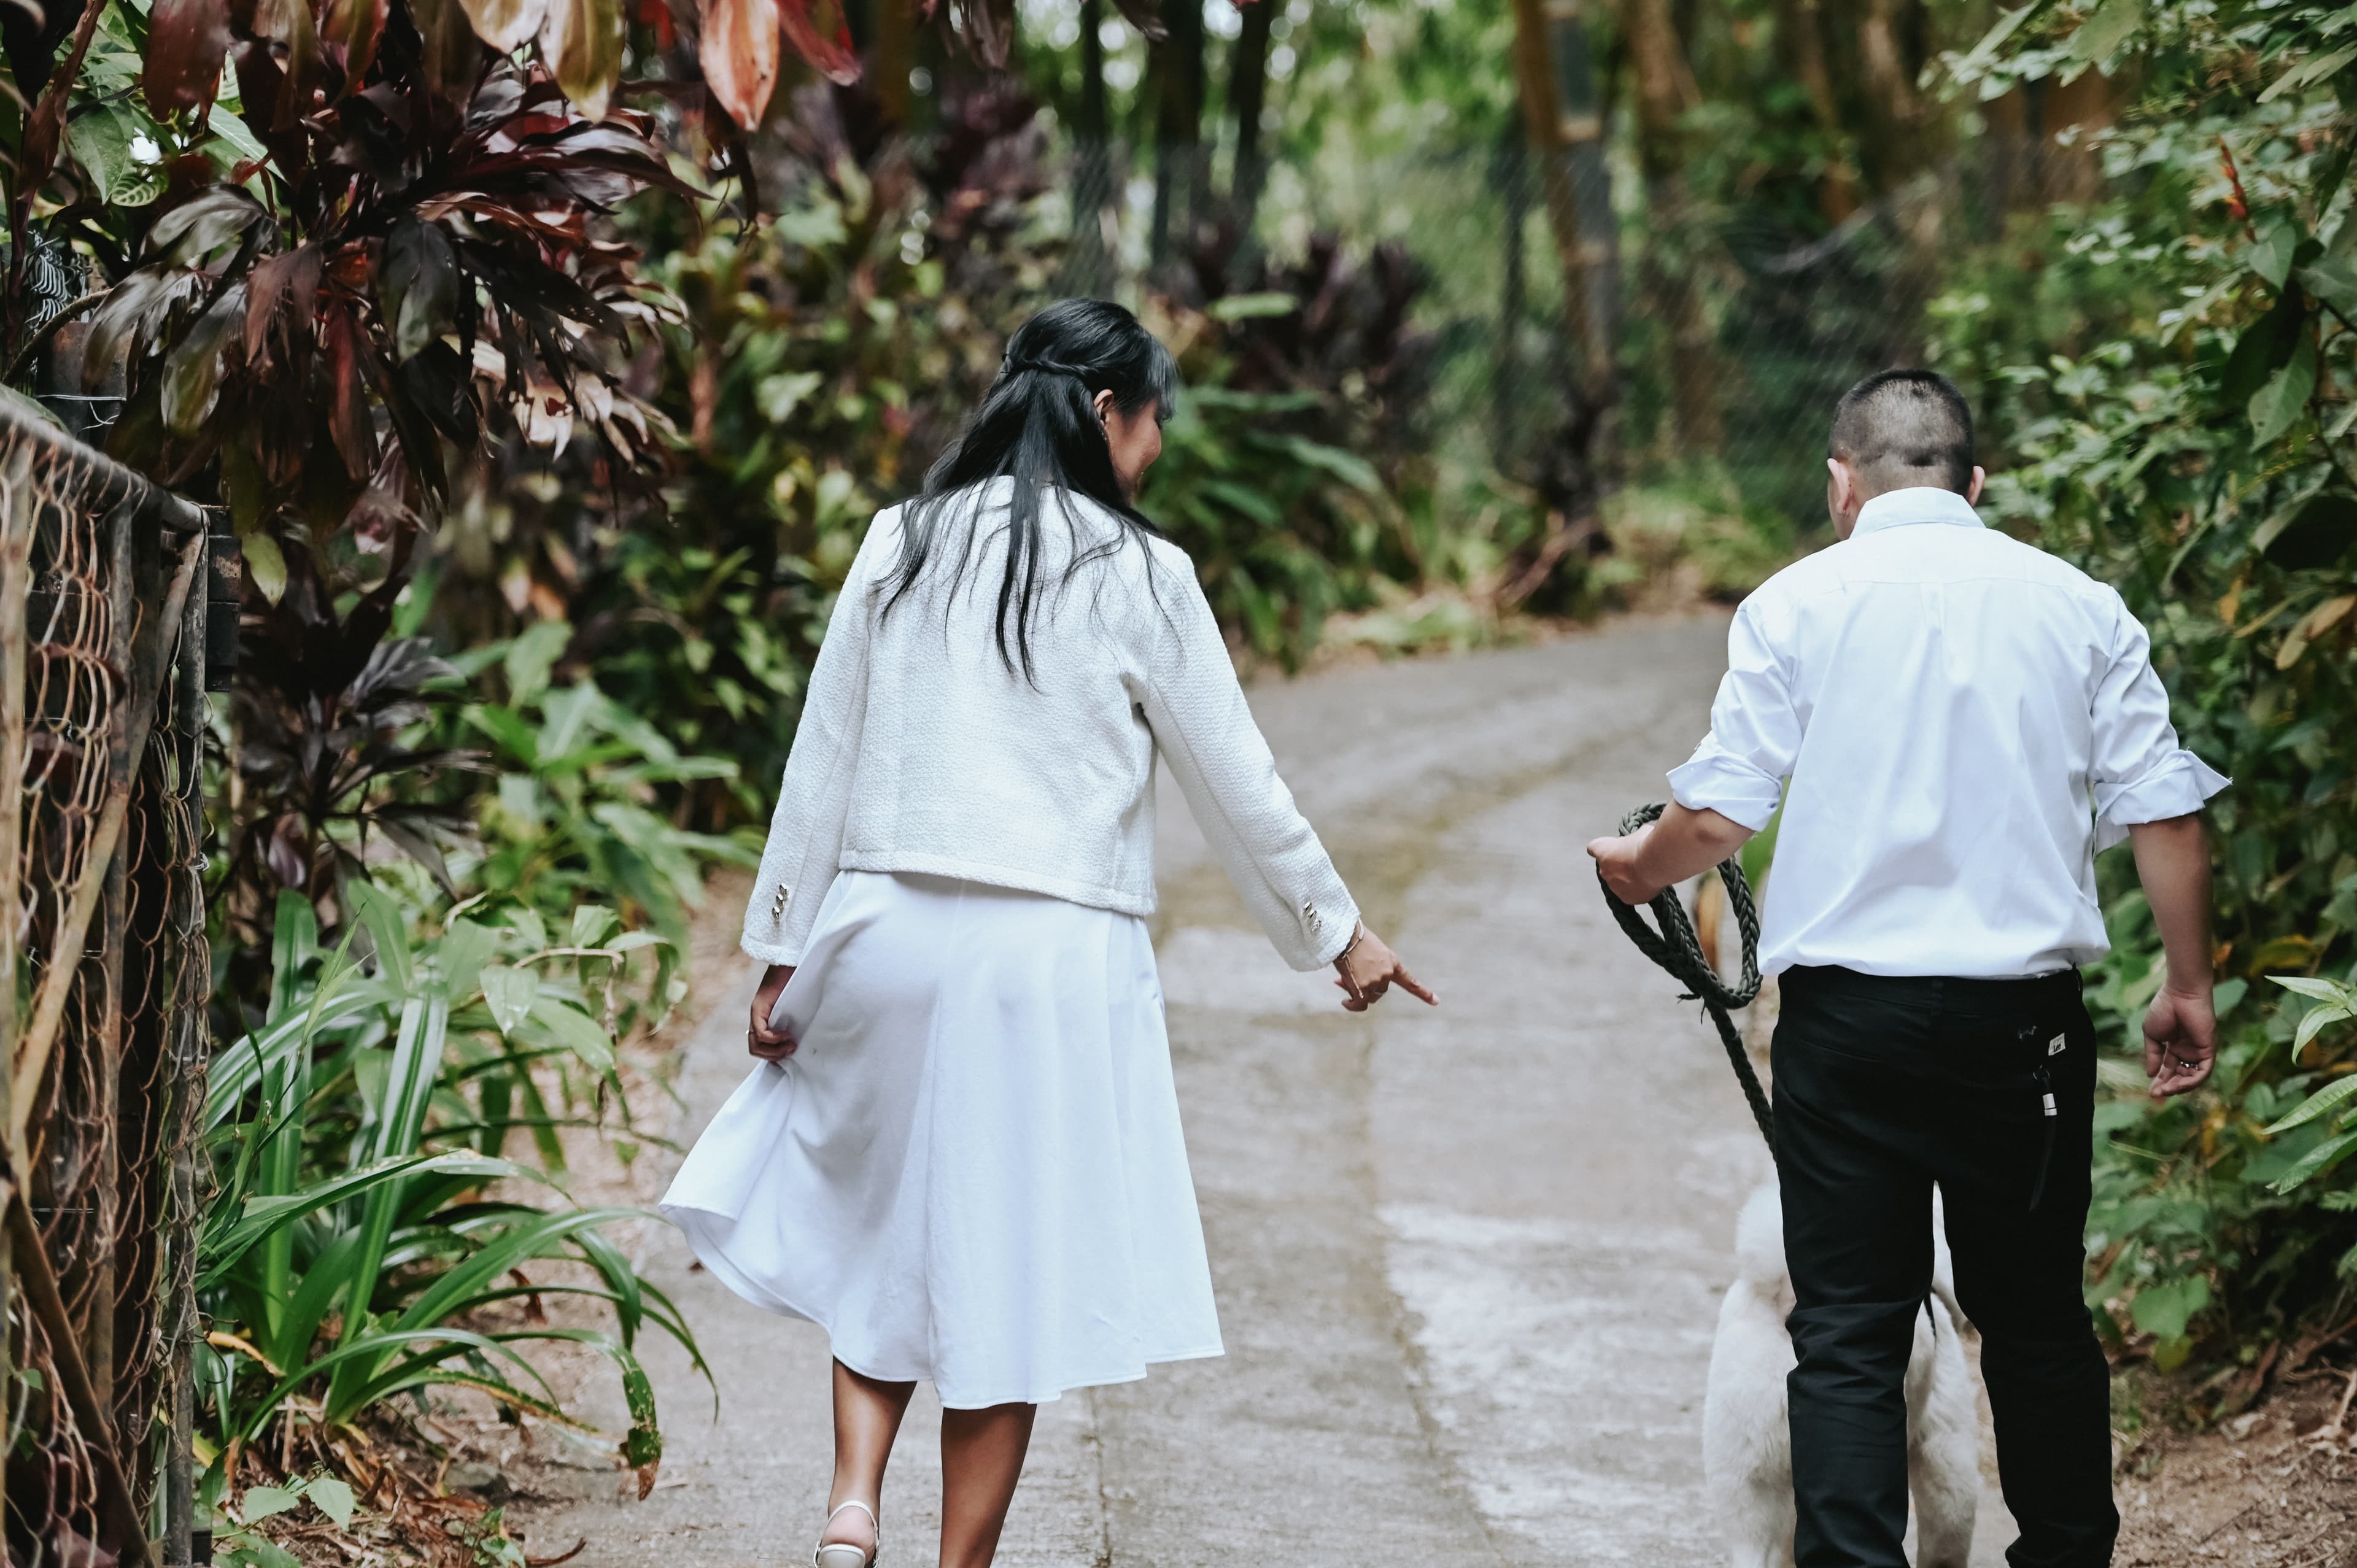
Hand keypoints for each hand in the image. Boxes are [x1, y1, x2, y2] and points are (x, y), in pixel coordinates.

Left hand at [748, 963, 797, 1060]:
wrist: (789, 964)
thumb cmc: (796, 983)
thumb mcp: (794, 1009)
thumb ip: (793, 1022)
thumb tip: (802, 1040)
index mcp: (763, 1021)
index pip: (759, 1048)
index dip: (773, 1056)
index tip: (790, 1052)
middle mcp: (756, 1019)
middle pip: (755, 1050)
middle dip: (774, 1056)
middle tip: (791, 1051)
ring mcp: (755, 1014)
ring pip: (755, 1045)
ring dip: (774, 1051)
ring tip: (790, 1045)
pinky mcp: (757, 1008)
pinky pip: (761, 1033)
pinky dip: (773, 1039)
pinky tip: (786, 1035)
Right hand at [1331, 924, 1437, 1011]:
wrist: (1344, 935)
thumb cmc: (1353, 939)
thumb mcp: (1371, 951)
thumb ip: (1370, 967)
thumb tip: (1356, 987)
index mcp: (1393, 962)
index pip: (1410, 981)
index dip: (1424, 993)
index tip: (1436, 1001)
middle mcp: (1387, 973)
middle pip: (1380, 991)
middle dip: (1367, 988)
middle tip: (1348, 980)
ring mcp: (1376, 981)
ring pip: (1369, 997)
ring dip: (1357, 992)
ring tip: (1342, 979)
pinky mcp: (1362, 987)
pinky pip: (1359, 1004)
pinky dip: (1352, 1005)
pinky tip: (1345, 1002)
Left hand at [1587, 824, 1664, 905]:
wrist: (1656, 864)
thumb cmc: (1646, 846)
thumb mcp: (1640, 833)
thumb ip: (1634, 838)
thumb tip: (1642, 840)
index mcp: (1602, 850)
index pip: (1594, 848)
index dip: (1604, 847)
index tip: (1611, 847)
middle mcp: (1604, 870)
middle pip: (1608, 867)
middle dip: (1620, 865)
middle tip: (1636, 861)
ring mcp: (1613, 886)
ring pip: (1619, 882)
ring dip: (1629, 879)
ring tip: (1646, 872)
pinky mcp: (1626, 898)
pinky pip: (1630, 894)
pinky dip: (1638, 890)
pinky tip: (1649, 882)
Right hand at [2142, 982, 2215, 1097]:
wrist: (2180, 994)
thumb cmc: (2164, 1009)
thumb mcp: (2153, 1035)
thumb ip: (2153, 1055)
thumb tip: (2150, 1075)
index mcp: (2175, 1047)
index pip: (2169, 1069)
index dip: (2160, 1081)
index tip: (2151, 1091)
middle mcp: (2188, 1051)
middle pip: (2180, 1076)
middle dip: (2168, 1087)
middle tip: (2156, 1094)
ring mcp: (2199, 1051)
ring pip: (2192, 1077)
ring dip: (2179, 1087)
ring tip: (2165, 1090)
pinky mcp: (2209, 1050)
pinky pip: (2203, 1072)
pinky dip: (2192, 1081)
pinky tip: (2178, 1084)